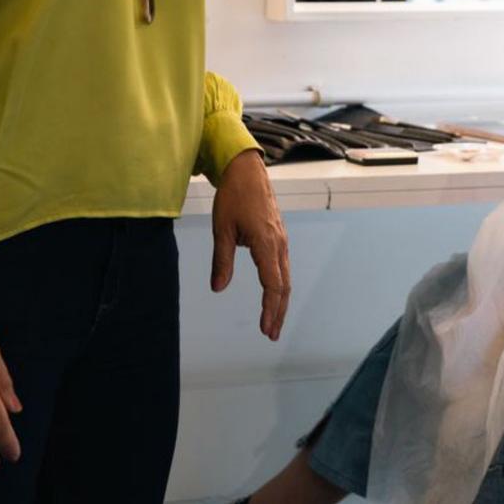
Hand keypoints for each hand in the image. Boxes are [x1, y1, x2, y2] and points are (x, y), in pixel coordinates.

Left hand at [211, 149, 290, 339]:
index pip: (273, 284)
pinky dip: (280, 284)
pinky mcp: (278, 235)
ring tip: (273, 321)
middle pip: (284, 285)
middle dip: (279, 312)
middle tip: (270, 334)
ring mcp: (281, 238)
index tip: (264, 328)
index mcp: (266, 243)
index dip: (269, 309)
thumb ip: (222, 260)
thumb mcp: (221, 228)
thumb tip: (218, 288)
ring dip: (280, 300)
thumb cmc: (233, 196)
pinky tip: (273, 293)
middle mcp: (279, 243)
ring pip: (285, 276)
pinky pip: (282, 265)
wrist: (246, 169)